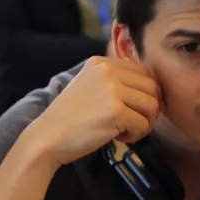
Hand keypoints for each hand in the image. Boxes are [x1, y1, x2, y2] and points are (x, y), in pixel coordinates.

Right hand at [16, 57, 160, 167]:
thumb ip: (116, 81)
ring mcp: (112, 90)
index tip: (133, 109)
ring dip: (144, 123)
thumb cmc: (70, 118)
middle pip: (152, 88)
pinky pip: (143, 125)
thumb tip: (153, 88)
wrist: (47, 137)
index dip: (145, 94)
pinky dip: (136, 136)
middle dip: (148, 110)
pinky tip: (118, 137)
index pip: (144, 72)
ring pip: (152, 106)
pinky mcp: (115, 112)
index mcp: (102, 62)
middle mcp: (107, 70)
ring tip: (125, 130)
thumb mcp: (91, 86)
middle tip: (132, 123)